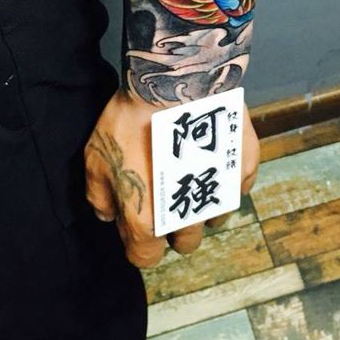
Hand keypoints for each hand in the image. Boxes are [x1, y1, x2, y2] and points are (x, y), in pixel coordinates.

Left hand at [83, 89, 259, 268]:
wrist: (175, 81)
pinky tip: (213, 155)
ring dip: (204, 204)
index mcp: (148, 222)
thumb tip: (109, 215)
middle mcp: (187, 217)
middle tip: (167, 193)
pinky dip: (227, 177)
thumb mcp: (96, 158)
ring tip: (193, 174)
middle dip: (175, 226)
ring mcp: (220, 193)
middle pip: (186, 243)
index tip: (138, 220)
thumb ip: (99, 196)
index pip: (146, 258)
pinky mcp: (243, 166)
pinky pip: (238, 185)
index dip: (140, 242)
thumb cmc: (130, 121)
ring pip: (216, 217)